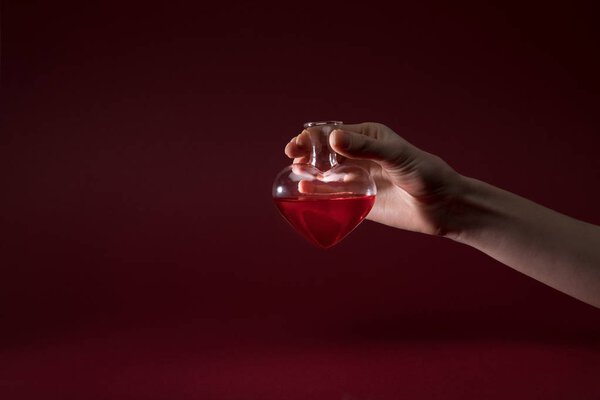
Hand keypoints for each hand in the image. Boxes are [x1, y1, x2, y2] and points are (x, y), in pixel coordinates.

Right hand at [285, 122, 463, 235]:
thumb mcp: (395, 156)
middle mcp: (358, 156)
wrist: (442, 206)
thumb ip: (365, 148)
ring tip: (297, 176)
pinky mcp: (357, 200)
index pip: (331, 133)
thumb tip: (333, 139)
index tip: (298, 145)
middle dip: (305, 153)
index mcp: (366, 138)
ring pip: (324, 174)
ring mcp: (357, 178)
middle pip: (323, 153)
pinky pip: (332, 196)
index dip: (311, 137)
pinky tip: (305, 193)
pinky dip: (318, 193)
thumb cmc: (425, 173)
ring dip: (309, 173)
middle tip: (293, 158)